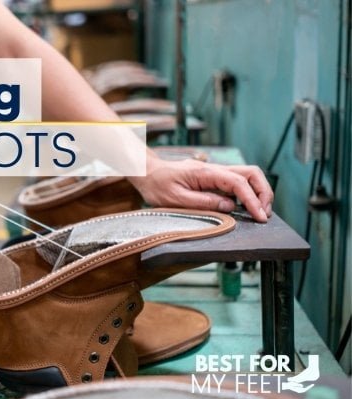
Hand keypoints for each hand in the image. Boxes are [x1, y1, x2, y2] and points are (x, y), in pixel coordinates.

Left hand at [128, 156, 273, 222]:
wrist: (147, 173)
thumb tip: (229, 207)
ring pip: (247, 176)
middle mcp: (214, 169)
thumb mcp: (176, 199)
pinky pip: (237, 183)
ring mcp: (215, 173)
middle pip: (251, 173)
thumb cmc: (157, 185)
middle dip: (263, 192)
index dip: (253, 200)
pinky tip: (246, 208)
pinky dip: (247, 194)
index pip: (238, 183)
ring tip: (258, 213)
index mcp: (206, 172)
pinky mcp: (213, 178)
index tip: (260, 217)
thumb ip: (203, 202)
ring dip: (258, 192)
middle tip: (264, 214)